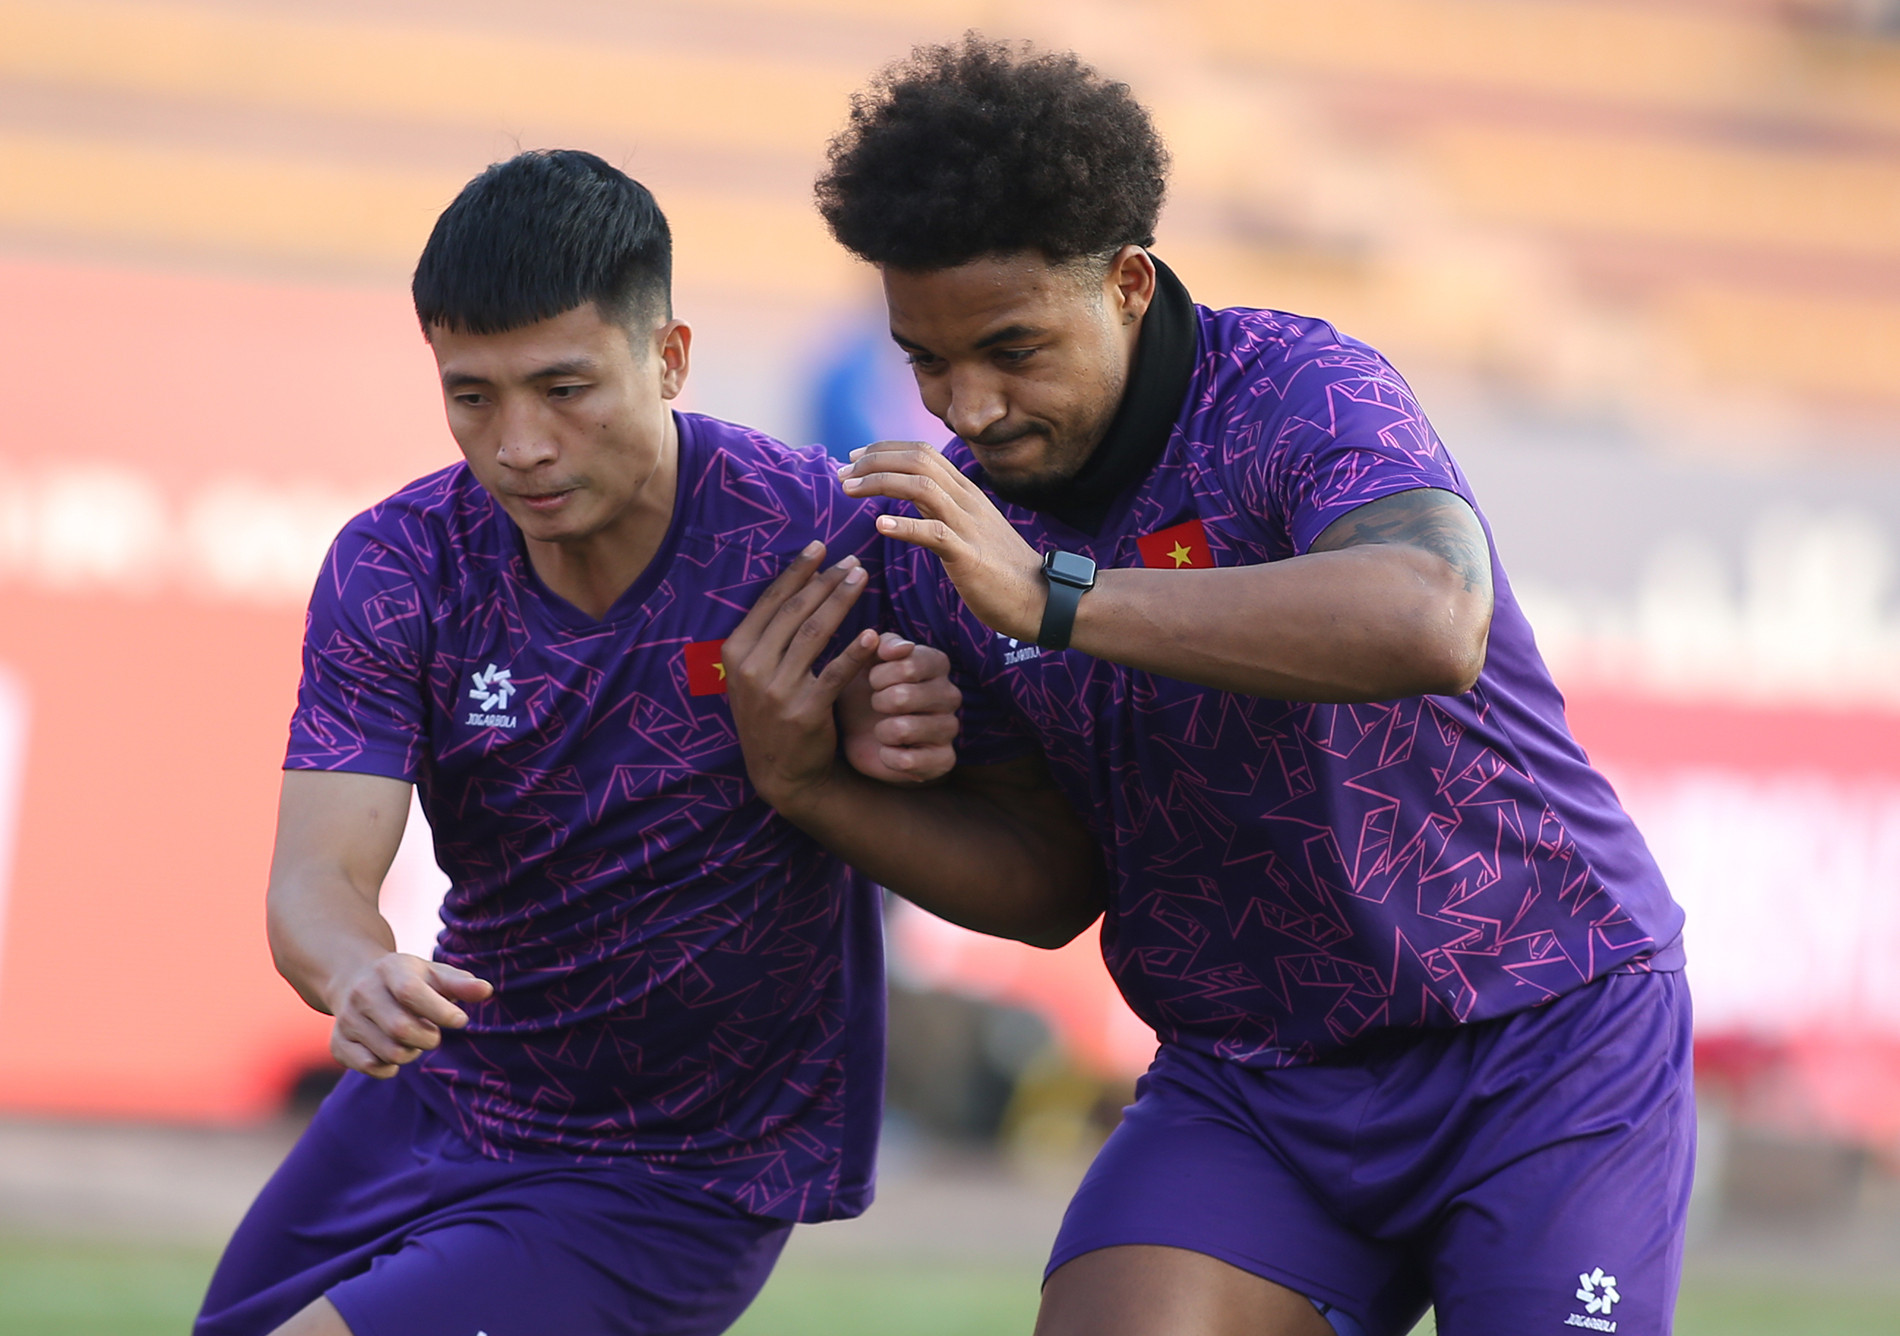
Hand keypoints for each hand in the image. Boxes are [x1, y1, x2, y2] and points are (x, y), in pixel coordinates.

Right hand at [327, 952, 492, 1078]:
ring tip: (412, 1040)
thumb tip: (486, 991)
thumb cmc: (406, 979)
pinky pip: (369, 1066)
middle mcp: (363, 992)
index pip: (411, 992)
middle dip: (428, 1038)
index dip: (439, 1011)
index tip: (460, 1020)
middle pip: (401, 1029)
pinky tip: (392, 1053)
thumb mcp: (433, 974)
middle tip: (432, 1033)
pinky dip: (389, 1067)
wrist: (354, 980)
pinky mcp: (338, 1042)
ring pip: (389, 1052)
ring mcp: (347, 1018)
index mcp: (390, 970)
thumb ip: (461, 983)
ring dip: (411, 1053)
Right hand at [723, 542, 878, 812]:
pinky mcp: (805, 711)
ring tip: (862, 577)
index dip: (798, 571)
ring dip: (842, 600)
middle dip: (826, 580)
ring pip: (816, 633)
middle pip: (795, 611)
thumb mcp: (752, 674)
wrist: (780, 772)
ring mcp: (777, 690)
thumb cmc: (771, 713)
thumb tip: (796, 585)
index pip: (771, 601)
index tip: (820, 546)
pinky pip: (834, 673)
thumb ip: (766, 635)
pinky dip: (854, 652)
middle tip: (852, 559)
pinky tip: (873, 633)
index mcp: (735, 652)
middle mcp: (752, 668)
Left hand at [838, 442, 1047, 641]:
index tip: (854, 458)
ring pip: (921, 486)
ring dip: (879, 482)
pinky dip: (905, 525)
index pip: (923, 452)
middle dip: (874, 460)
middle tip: (842, 473)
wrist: (1043, 599)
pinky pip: (934, 532)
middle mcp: (967, 501)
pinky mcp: (969, 556)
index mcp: (966, 493)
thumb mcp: (970, 530)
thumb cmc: (1003, 571)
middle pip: (917, 460)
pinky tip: (880, 525)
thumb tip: (909, 500)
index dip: (885, 449)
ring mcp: (969, 526)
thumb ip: (942, 511)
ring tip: (849, 490)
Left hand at [840, 633, 960, 784]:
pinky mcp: (944, 760)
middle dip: (878, 702)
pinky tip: (888, 751)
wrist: (857, 731)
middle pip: (904, 697)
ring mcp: (949, 728)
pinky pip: (909, 761)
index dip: (880, 675)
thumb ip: (883, 644)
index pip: (909, 664)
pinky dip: (888, 757)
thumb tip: (901, 647)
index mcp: (937, 664)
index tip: (872, 680)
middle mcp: (950, 695)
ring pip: (905, 729)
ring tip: (882, 730)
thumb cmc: (865, 689)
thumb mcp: (866, 660)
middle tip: (877, 706)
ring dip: (882, 731)